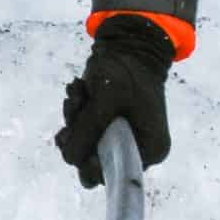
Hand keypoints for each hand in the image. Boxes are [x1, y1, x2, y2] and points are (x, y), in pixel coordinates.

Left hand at [54, 15, 174, 186]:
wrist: (129, 42)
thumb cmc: (125, 71)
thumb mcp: (105, 102)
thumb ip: (87, 132)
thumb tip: (69, 159)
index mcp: (149, 150)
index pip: (115, 176)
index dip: (90, 162)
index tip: (76, 137)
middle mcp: (138, 149)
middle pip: (95, 162)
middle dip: (79, 136)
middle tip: (76, 108)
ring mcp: (123, 137)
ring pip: (85, 144)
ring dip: (75, 119)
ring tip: (78, 92)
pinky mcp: (109, 124)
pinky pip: (84, 129)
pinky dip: (78, 112)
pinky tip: (78, 91)